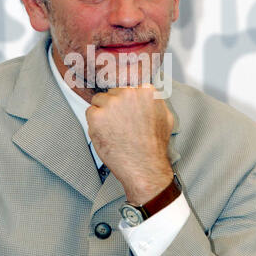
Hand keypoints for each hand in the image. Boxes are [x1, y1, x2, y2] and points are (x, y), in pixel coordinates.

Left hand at [86, 85, 173, 204]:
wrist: (144, 166)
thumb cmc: (155, 146)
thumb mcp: (165, 117)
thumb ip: (155, 101)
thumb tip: (147, 93)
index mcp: (146, 91)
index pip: (128, 88)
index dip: (126, 102)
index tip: (127, 112)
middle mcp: (128, 93)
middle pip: (112, 93)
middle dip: (114, 106)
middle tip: (120, 124)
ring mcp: (111, 103)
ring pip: (99, 100)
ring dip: (103, 113)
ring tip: (113, 130)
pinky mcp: (97, 115)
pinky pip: (90, 112)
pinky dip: (95, 123)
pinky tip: (106, 134)